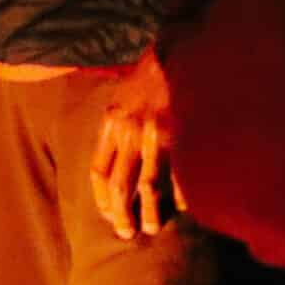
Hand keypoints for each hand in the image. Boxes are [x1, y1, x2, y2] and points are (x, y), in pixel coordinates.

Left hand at [88, 48, 187, 239]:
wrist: (175, 51)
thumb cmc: (149, 76)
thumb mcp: (121, 96)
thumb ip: (116, 126)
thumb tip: (114, 159)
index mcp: (112, 123)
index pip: (99, 170)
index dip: (101, 198)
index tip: (108, 214)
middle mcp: (129, 131)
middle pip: (120, 184)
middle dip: (122, 213)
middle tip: (127, 232)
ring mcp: (155, 134)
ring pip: (149, 185)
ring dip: (150, 211)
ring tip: (151, 227)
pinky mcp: (180, 135)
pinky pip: (179, 174)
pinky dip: (182, 194)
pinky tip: (184, 207)